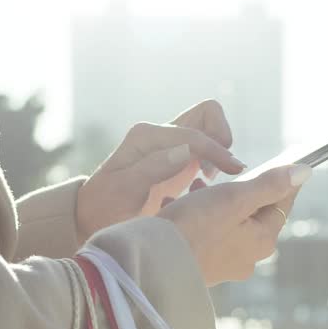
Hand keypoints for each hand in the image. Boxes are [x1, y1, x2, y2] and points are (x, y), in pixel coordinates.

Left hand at [76, 100, 245, 241]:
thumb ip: (154, 168)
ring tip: (212, 178)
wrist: (93, 215)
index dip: (217, 151)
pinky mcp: (177, 157)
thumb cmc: (105, 206)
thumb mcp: (124, 190)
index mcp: (146, 136)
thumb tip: (187, 150)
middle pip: (207, 113)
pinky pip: (205, 145)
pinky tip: (205, 183)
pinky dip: (215, 158)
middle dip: (222, 136)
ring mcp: (169, 144)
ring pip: (209, 126)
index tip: (234, 171)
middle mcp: (159, 133)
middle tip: (222, 169)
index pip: (194, 134)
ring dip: (219, 147)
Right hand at [158, 164, 312, 285]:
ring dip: (216, 201)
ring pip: (228, 222)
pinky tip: (179, 205)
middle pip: (254, 213)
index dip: (281, 180)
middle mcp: (248, 257)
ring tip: (197, 186)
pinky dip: (198, 216)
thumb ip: (269, 185)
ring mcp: (224, 265)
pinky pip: (206, 234)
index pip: (281, 203)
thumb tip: (304, 173)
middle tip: (228, 173)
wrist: (151, 263)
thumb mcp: (234, 198)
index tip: (280, 161)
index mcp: (262, 240)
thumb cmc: (193, 228)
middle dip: (241, 190)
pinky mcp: (201, 265)